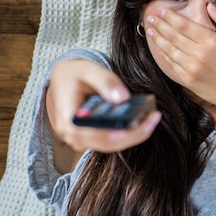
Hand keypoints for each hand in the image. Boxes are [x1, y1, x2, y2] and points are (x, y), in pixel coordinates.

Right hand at [46, 59, 161, 153]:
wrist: (62, 82)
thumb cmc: (74, 75)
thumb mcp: (89, 70)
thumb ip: (106, 81)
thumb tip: (123, 97)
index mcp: (69, 119)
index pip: (94, 134)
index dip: (117, 133)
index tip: (137, 124)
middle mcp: (74, 135)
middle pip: (109, 143)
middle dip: (135, 133)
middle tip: (154, 117)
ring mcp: (83, 140)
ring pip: (113, 145)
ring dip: (135, 134)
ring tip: (153, 117)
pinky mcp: (92, 139)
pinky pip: (113, 141)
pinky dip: (129, 132)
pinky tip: (144, 120)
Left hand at [145, 3, 215, 107]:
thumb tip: (210, 6)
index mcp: (211, 41)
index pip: (185, 25)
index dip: (171, 17)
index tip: (163, 11)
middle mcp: (200, 54)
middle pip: (174, 35)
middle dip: (160, 25)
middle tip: (151, 18)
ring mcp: (192, 67)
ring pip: (169, 49)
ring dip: (158, 38)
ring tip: (150, 30)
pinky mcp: (187, 79)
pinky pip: (171, 63)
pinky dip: (164, 53)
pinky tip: (159, 47)